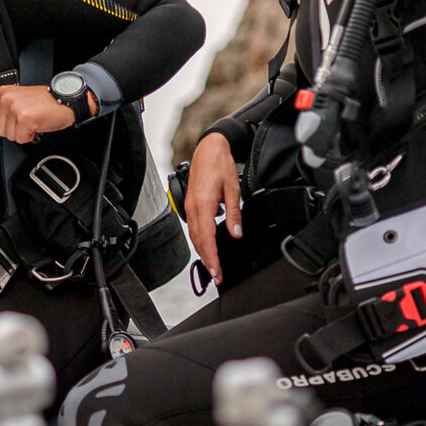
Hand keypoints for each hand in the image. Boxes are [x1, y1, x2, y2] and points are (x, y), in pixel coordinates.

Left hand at [0, 84, 90, 143]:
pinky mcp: (25, 118)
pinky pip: (21, 138)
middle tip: (27, 118)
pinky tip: (37, 124)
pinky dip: (30, 136)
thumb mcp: (19, 102)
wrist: (65, 101)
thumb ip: (0, 111)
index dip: (7, 123)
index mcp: (3, 92)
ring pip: (9, 136)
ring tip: (33, 120)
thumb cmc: (45, 101)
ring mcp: (15, 108)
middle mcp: (7, 98)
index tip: (18, 116)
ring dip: (23, 133)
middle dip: (14, 129)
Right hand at [183, 132, 242, 284]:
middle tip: (217, 276)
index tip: (217, 272)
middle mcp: (193, 208)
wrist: (209, 149)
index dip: (212, 258)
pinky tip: (207, 247)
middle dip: (207, 260)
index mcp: (203, 205)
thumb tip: (236, 235)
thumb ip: (234, 214)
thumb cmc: (220, 165)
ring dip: (203, 252)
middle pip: (198, 241)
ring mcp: (189, 207)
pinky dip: (200, 241)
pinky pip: (194, 228)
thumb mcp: (233, 189)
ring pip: (195, 236)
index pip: (207, 238)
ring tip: (213, 266)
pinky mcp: (190, 205)